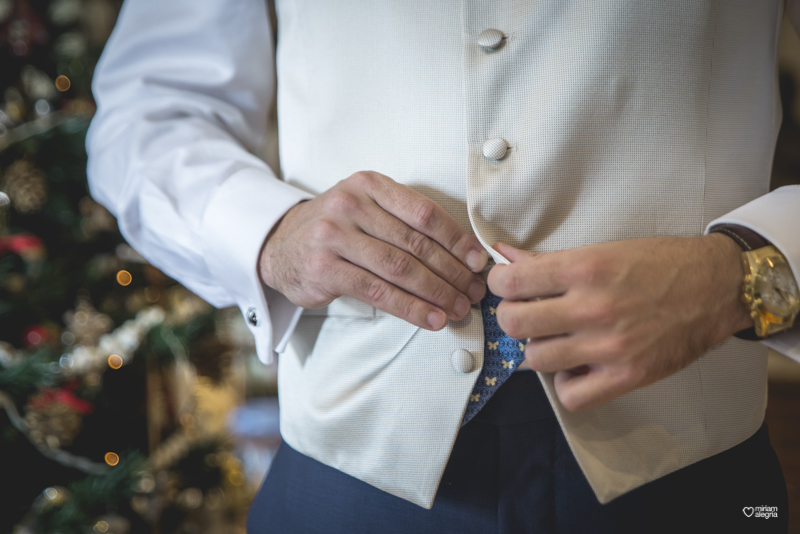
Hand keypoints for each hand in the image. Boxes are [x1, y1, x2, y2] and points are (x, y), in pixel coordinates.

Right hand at [259, 171, 487, 329]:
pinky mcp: (324, 268)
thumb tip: (463, 254)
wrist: (280, 245)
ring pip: (399, 268)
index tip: (477, 262)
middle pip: (415, 243)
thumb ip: (405, 222)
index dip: (457, 240)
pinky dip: (409, 308)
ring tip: (458, 309)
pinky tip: (430, 319)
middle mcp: (350, 204)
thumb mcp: (366, 209)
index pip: (424, 213)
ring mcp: (334, 235)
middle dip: (451, 272)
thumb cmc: (337, 230)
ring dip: (435, 293)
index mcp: (370, 184)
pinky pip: (377, 292)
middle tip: (474, 293)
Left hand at [487, 235, 752, 410]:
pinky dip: (566, 383)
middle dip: (513, 316)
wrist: (717, 286)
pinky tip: (576, 366)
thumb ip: (548, 260)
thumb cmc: (659, 263)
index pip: (512, 282)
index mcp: (584, 269)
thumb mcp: (602, 250)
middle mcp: (593, 308)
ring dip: (539, 349)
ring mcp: (610, 346)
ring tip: (556, 339)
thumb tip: (502, 255)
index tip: (507, 285)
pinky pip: (571, 395)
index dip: (499, 283)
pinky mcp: (627, 377)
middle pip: (514, 323)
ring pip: (536, 359)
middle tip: (529, 313)